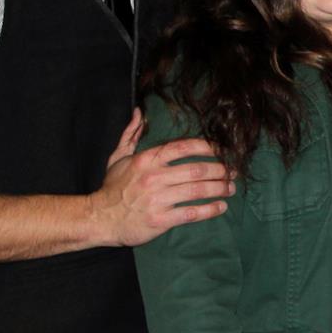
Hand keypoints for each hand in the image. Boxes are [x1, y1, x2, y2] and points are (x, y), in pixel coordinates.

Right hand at [93, 111, 233, 245]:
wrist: (99, 218)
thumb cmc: (112, 188)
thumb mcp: (118, 157)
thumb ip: (130, 134)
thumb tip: (139, 112)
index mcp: (147, 159)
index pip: (184, 147)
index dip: (209, 147)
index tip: (223, 150)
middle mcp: (154, 177)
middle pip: (197, 170)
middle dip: (221, 170)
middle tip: (232, 172)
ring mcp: (157, 199)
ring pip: (198, 191)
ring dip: (220, 189)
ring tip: (230, 188)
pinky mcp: (160, 220)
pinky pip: (192, 213)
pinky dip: (210, 210)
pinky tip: (221, 207)